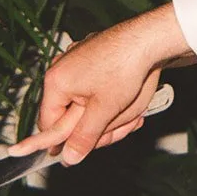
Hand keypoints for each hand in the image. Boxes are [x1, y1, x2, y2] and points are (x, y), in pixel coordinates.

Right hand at [4, 3, 193, 165]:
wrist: (148, 38)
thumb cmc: (124, 68)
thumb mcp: (104, 111)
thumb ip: (84, 136)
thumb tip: (69, 157)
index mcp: (57, 82)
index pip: (48, 123)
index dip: (61, 141)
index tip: (69, 153)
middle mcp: (62, 69)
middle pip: (71, 114)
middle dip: (97, 127)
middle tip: (120, 129)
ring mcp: (77, 62)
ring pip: (88, 104)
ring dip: (110, 115)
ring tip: (134, 114)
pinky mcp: (92, 58)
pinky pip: (96, 89)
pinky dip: (112, 99)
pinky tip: (131, 100)